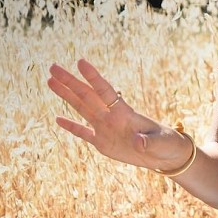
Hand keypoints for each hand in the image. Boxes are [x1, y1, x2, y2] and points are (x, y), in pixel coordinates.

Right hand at [47, 59, 192, 170]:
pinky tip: (57, 119)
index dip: (93, 77)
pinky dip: (71, 126)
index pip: (105, 91)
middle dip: (70, 81)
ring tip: (50, 81)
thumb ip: (149, 142)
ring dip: (66, 96)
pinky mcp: (102, 143)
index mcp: (125, 112)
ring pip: (81, 108)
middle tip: (53, 67)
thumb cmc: (167, 143)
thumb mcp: (161, 142)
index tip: (80, 62)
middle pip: (86, 95)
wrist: (164, 155)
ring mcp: (105, 128)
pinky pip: (83, 133)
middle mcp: (111, 116)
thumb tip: (138, 143)